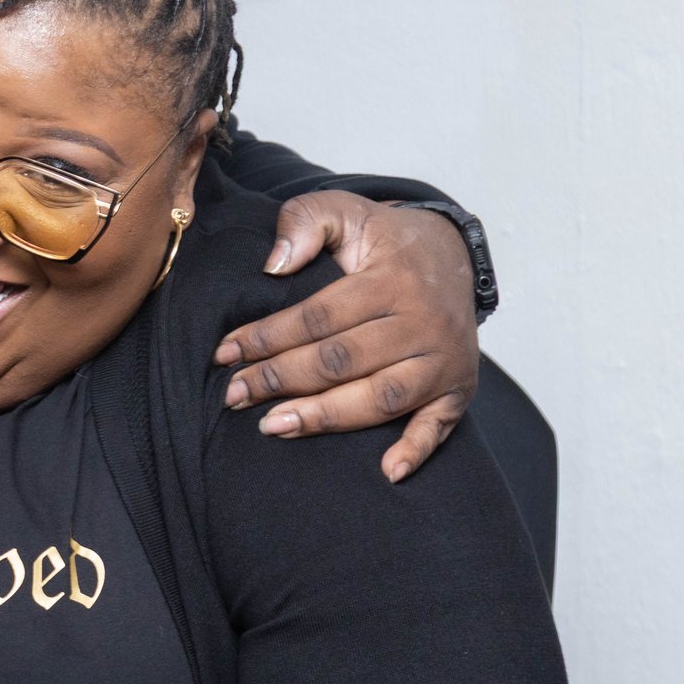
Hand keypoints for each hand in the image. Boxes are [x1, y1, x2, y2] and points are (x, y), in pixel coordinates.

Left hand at [213, 191, 479, 483]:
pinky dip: (416, 450)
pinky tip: (386, 472)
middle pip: (341, 361)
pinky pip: (440, 426)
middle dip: (280, 380)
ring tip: (273, 426)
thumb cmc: (385, 240)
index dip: (267, 337)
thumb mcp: (345, 210)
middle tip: (235, 395)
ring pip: (379, 398)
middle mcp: (423, 323)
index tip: (225, 353)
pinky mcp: (458, 389)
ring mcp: (444, 360)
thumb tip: (273, 265)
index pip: (318, 317)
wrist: (454, 256)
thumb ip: (305, 221)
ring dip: (325, 417)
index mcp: (392, 280)